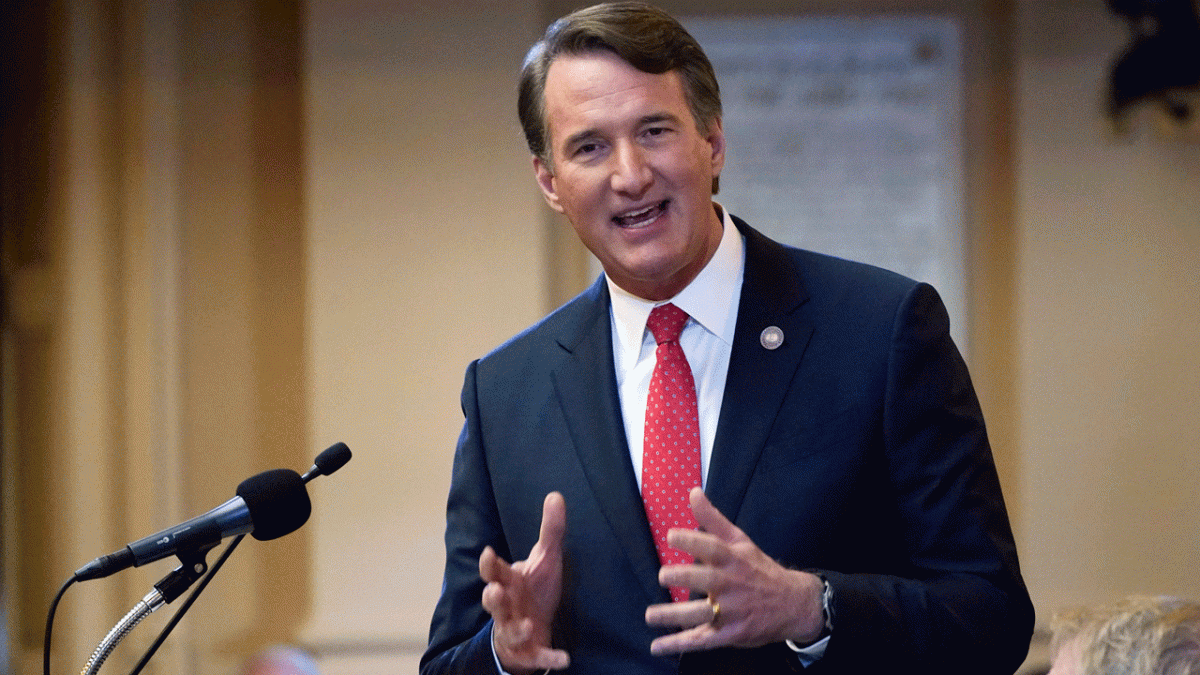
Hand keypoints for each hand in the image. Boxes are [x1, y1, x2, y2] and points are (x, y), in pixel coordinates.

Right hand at [479, 492, 570, 673]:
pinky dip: (548, 658)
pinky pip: (537, 657)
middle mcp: (507, 607)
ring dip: (516, 629)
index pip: (493, 571)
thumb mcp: (545, 559)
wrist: (533, 629)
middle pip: (493, 602)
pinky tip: (564, 659)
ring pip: (509, 631)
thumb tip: (556, 494)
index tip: (489, 552)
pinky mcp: (529, 653)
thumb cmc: (534, 591)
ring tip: (527, 626)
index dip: (489, 564)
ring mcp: (515, 631)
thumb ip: (550, 531)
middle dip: (493, 598)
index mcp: (508, 582)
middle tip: (495, 591)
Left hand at [644, 487, 824, 654]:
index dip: (691, 541)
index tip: (671, 536)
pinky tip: (657, 646)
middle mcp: (731, 584)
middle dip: (684, 578)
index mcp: (733, 559)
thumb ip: (712, 519)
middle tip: (663, 575)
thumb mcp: (740, 540)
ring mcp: (731, 611)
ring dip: (674, 616)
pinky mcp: (730, 634)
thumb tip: (693, 493)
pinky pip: (702, 640)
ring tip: (651, 615)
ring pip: (700, 614)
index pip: (712, 547)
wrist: (793, 604)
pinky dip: (679, 644)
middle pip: (706, 581)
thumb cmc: (759, 569)